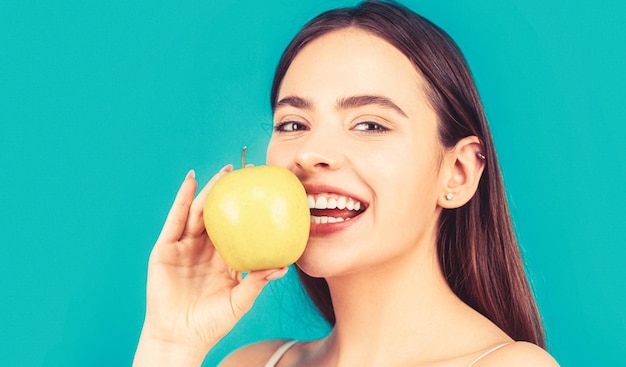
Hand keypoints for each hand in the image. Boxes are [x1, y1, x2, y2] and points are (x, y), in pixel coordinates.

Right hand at [133, 166, 287, 365]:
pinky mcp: (165, 248)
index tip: (260, 191)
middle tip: (245, 172)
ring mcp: (183, 247)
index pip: (236, 227)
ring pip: (198, 212)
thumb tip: (284, 266)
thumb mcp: (240, 299)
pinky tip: (191, 181)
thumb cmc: (211, 323)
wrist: (181, 337)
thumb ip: (257, 281)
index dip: (246, 209)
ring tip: (224, 172)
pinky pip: (175, 219)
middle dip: (229, 193)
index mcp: (222, 259)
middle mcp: (203, 249)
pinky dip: (183, 198)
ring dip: (209, 189)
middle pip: (217, 214)